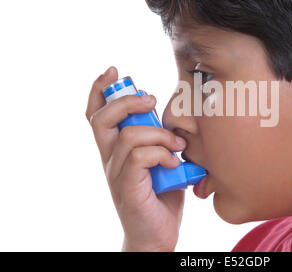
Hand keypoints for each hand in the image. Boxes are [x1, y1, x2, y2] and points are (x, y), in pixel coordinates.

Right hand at [85, 66, 185, 250]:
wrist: (156, 236)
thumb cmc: (161, 197)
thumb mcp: (163, 162)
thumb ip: (162, 142)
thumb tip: (177, 121)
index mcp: (115, 150)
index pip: (96, 114)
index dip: (99, 90)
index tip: (113, 71)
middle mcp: (110, 159)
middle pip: (101, 118)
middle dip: (127, 101)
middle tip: (151, 99)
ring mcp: (116, 174)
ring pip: (128, 135)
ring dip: (159, 134)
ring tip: (176, 145)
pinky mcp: (127, 187)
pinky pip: (139, 157)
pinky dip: (161, 153)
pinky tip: (174, 162)